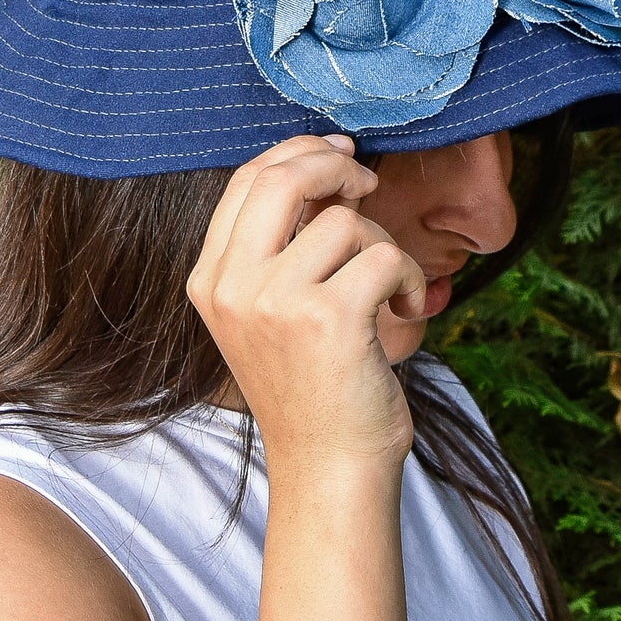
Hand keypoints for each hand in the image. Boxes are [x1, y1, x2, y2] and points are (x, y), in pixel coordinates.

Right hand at [186, 134, 426, 476]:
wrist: (329, 467)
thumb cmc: (312, 386)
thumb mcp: (270, 311)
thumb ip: (279, 245)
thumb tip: (327, 168)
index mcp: (209, 281)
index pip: (244, 181)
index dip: (296, 153)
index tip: (338, 154)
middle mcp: (232, 288)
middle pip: (280, 178)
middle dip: (333, 166)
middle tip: (367, 182)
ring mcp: (277, 303)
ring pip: (345, 222)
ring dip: (383, 248)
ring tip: (388, 291)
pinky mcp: (329, 319)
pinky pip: (385, 257)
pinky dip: (410, 279)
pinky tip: (407, 309)